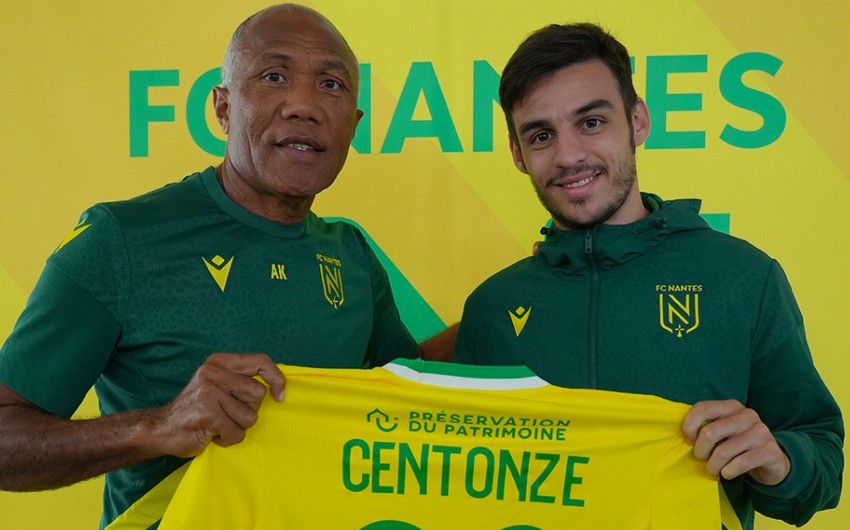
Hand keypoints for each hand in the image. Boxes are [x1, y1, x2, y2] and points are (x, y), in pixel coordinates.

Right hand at [151, 353, 284, 457]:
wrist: (160, 429)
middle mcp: (213, 373)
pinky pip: (237, 433)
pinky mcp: (208, 414)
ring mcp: (210, 393)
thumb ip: (240, 379)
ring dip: (237, 427)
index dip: (276, 379)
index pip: (261, 361)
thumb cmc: (195, 408)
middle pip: (258, 394)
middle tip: (227, 413)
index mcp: (219, 362)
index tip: (279, 395)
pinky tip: (211, 434)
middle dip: (248, 410)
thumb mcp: (215, 383)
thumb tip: (276, 383)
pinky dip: (227, 439)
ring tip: (217, 424)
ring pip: (250, 417)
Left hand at [682, 399, 789, 485]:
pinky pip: (739, 463)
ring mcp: (761, 432)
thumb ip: (706, 427)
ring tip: (712, 470)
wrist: (772, 460)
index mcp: (732, 406)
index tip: (689, 441)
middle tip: (702, 459)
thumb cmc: (737, 445)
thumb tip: (686, 437)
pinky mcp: (769, 450)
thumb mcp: (723, 431)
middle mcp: (747, 415)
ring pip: (723, 451)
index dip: (689, 426)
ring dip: (713, 466)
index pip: (702, 408)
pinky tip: (727, 473)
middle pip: (710, 432)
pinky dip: (728, 472)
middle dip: (700, 451)